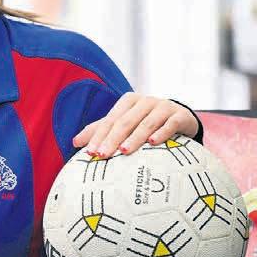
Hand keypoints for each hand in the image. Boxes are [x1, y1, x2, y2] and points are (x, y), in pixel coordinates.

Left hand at [72, 92, 198, 158]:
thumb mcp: (124, 123)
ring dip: (135, 137)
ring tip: (124, 151)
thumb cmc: (146, 121)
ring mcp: (163, 106)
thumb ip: (100, 130)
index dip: (99, 136)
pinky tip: (153, 143)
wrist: (181, 118)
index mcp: (128, 102)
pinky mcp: (179, 115)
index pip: (110, 120)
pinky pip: (170, 124)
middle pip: (125, 121)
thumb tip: (75, 142)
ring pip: (146, 122)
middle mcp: (144, 101)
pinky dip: (162, 133)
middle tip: (103, 155)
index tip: (90, 152)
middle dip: (112, 139)